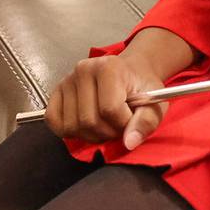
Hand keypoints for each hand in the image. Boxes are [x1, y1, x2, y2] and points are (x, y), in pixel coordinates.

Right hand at [45, 52, 168, 149]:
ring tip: (105, 124)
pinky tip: (86, 125)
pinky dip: (70, 131)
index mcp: (109, 67)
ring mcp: (67, 80)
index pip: (110, 109)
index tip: (130, 120)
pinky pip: (54, 121)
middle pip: (89, 120)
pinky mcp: (56, 92)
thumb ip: (146, 122)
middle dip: (107, 132)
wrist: (130, 72)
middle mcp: (83, 70)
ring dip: (91, 134)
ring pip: (72, 126)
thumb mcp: (155, 103)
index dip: (122, 124)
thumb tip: (129, 142)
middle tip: (118, 124)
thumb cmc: (141, 87)